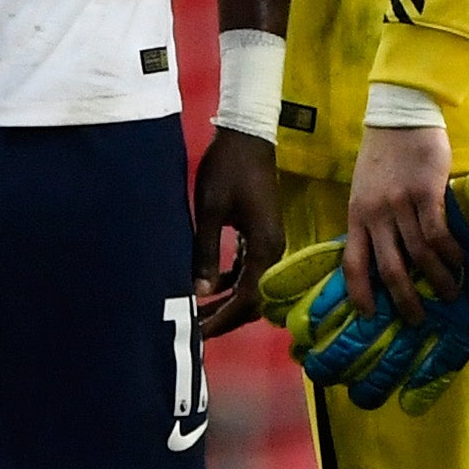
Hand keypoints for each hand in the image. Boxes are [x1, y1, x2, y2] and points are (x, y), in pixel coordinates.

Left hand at [190, 125, 284, 336]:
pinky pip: (249, 269)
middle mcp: (273, 250)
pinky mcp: (261, 235)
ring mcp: (269, 243)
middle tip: (195, 330)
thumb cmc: (226, 169)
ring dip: (228, 301)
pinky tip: (209, 286)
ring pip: (252, 285)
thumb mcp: (210, 211)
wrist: (247, 136)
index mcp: (264, 247)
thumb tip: (201, 292)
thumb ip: (206, 253)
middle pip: (254, 298)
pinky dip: (231, 282)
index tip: (197, 332)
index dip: (223, 319)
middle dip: (226, 317)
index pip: (247, 298)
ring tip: (199, 313)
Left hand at [348, 118, 460, 311]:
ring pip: (419, 255)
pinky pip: (437, 232)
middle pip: (389, 268)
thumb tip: (387, 255)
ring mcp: (400, 204)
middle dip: (404, 299)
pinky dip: (449, 253)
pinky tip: (459, 264)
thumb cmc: (382, 156)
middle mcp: (376, 215)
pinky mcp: (425, 192)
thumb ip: (372, 220)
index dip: (360, 293)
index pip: (353, 263)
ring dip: (436, 280)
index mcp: (357, 216)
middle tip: (418, 319)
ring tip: (449, 296)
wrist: (399, 116)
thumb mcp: (364, 191)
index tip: (369, 315)